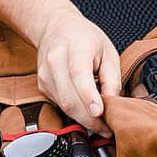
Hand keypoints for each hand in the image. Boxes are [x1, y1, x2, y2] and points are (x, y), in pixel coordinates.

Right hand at [34, 9, 119, 133]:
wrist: (55, 27)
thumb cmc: (84, 38)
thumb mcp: (108, 51)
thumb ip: (112, 78)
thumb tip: (113, 104)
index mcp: (75, 48)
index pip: (79, 75)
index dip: (89, 96)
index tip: (100, 112)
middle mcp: (55, 61)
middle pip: (69, 98)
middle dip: (90, 119)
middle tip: (108, 128)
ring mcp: (45, 75)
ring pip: (63, 106)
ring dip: (83, 119)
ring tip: (100, 121)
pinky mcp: (42, 85)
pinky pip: (59, 105)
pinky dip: (74, 112)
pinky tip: (85, 108)